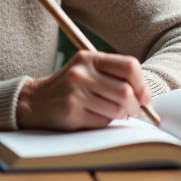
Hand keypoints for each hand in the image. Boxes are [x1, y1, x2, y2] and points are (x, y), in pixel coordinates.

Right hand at [16, 51, 152, 130]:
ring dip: (121, 116)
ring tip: (115, 114)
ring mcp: (75, 92)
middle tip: (134, 111)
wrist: (34, 101)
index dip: (142, 84)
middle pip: (126, 91)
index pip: (129, 66)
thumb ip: (113, 76)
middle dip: (136, 106)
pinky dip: (106, 123)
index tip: (145, 97)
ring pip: (117, 109)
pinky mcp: (71, 112)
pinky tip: (96, 117)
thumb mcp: (87, 70)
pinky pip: (103, 121)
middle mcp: (82, 73)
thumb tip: (145, 96)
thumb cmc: (69, 87)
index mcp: (89, 58)